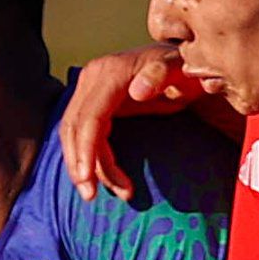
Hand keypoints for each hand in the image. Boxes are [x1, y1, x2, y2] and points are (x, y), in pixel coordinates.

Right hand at [54, 46, 224, 201]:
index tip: (88, 181)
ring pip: (73, 133)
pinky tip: (102, 177)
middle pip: (74, 127)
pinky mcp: (93, 100)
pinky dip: (88, 156)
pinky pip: (82, 131)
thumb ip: (161, 74)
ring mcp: (91, 88)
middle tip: (90, 197)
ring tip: (99, 194)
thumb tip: (136, 92)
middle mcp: (94, 77)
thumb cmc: (185, 69)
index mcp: (111, 73)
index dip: (86, 151)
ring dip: (82, 165)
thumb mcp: (181, 69)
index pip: (89, 117)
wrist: (181, 62)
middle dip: (80, 164)